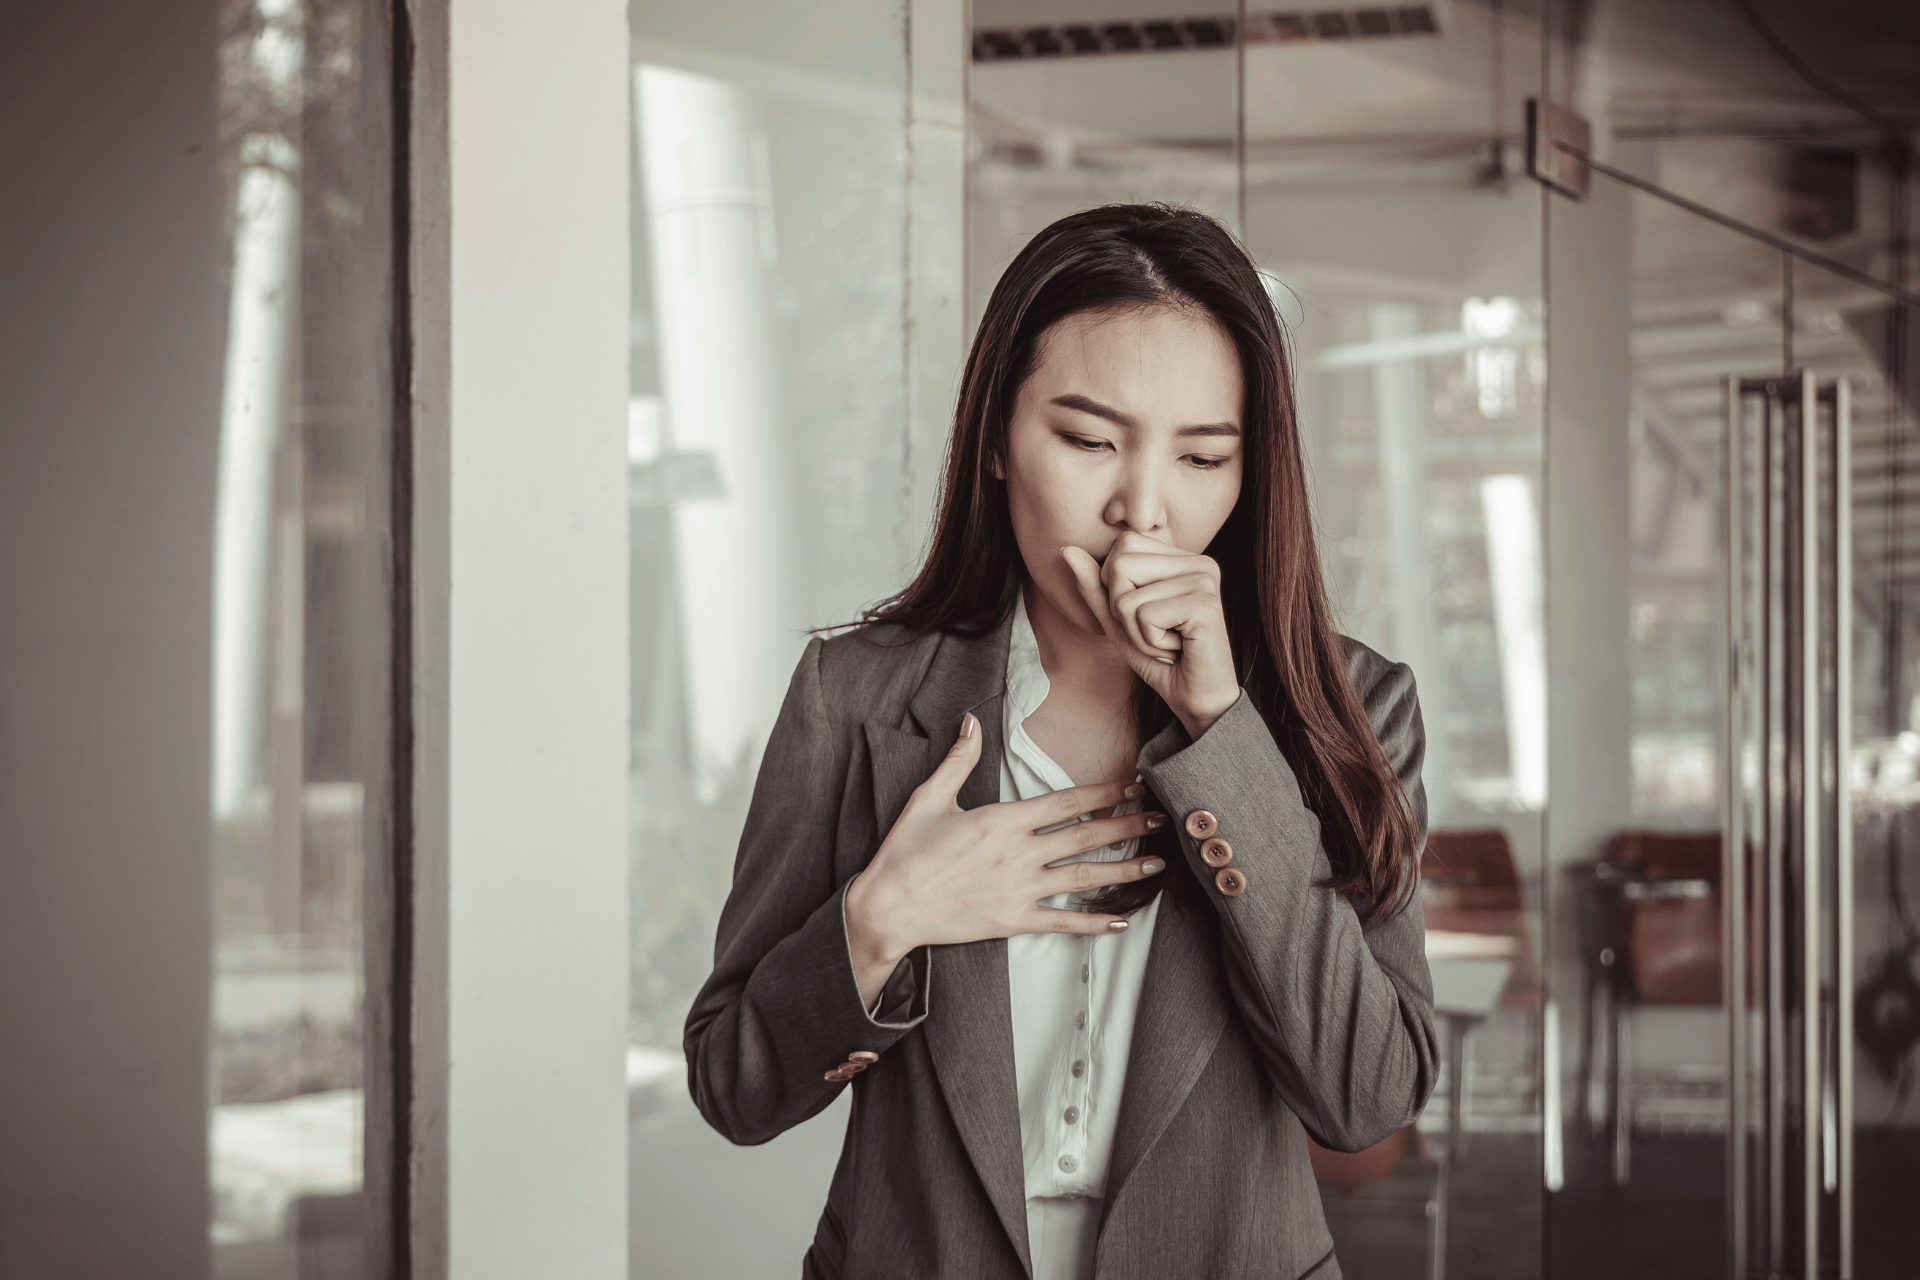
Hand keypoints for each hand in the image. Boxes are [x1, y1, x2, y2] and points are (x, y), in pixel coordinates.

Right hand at [844, 711, 1168, 1006]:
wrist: (887, 908)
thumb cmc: (905, 852)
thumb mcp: (929, 797)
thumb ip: (959, 759)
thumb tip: (971, 722)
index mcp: (1002, 820)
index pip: (1066, 801)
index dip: (1104, 792)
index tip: (1132, 785)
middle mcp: (1018, 853)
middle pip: (1086, 835)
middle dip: (1127, 825)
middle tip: (1161, 819)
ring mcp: (1018, 889)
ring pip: (1084, 877)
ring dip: (1124, 870)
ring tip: (1156, 864)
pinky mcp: (1013, 920)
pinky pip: (1062, 921)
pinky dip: (1094, 923)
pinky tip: (1120, 921)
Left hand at [1060, 531, 1240, 739]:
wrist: (1196, 699)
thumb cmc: (1160, 659)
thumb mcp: (1118, 620)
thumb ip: (1095, 585)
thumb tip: (1067, 550)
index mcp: (1184, 558)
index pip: (1123, 545)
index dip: (1117, 586)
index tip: (1147, 615)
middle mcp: (1200, 562)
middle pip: (1121, 564)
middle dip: (1122, 609)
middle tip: (1155, 632)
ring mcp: (1204, 581)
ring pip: (1126, 596)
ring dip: (1135, 631)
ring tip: (1166, 642)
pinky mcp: (1205, 604)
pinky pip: (1143, 616)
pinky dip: (1149, 642)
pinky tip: (1177, 649)